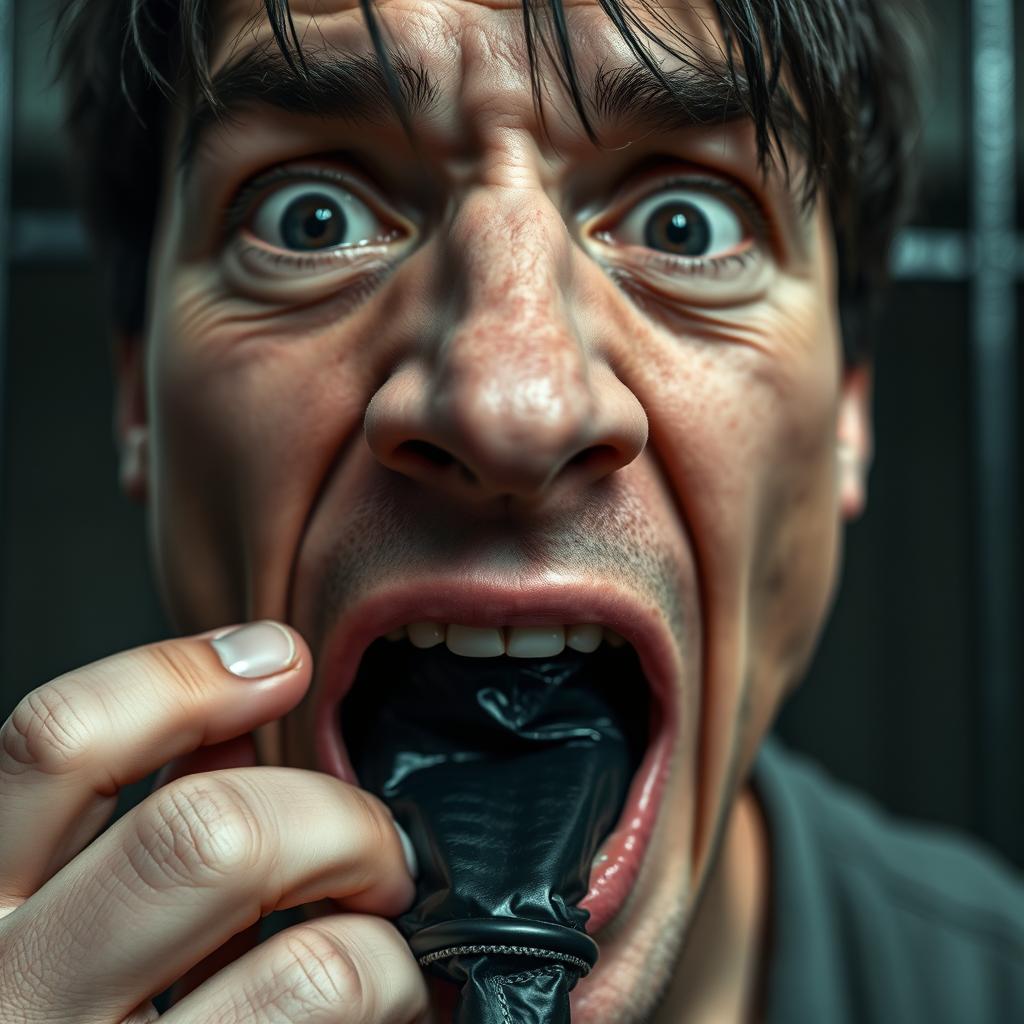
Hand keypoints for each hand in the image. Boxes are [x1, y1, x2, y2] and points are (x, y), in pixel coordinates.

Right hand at [0, 622, 427, 1022]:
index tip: (282, 656)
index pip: (57, 743)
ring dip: (381, 938)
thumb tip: (232, 717)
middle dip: (334, 820)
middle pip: (210, 838)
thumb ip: (125, 824)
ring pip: (308, 968)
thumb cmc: (58, 1022)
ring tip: (385, 945)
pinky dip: (387, 1000)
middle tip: (375, 848)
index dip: (182, 675)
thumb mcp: (53, 920)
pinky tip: (385, 1000)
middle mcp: (11, 1003)